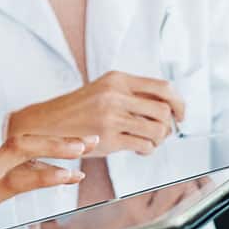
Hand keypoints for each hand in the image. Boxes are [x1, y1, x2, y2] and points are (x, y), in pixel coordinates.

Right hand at [0, 133, 97, 228]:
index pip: (14, 146)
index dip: (45, 144)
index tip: (69, 145)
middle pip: (24, 139)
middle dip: (59, 138)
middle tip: (87, 138)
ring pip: (23, 150)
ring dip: (57, 148)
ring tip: (84, 149)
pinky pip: (16, 181)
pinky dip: (45, 175)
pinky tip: (65, 176)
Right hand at [7, 71, 185, 155]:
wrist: (48, 123)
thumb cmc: (80, 108)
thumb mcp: (105, 89)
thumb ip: (133, 93)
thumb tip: (170, 106)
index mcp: (118, 79)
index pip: (162, 87)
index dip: (179, 102)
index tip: (180, 114)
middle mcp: (115, 95)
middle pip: (163, 110)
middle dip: (169, 125)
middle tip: (163, 131)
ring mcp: (111, 117)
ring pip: (157, 130)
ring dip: (159, 139)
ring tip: (149, 140)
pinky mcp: (108, 138)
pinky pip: (143, 146)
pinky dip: (147, 150)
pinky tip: (139, 148)